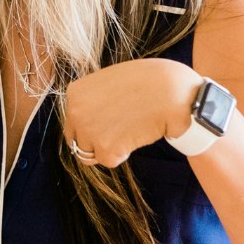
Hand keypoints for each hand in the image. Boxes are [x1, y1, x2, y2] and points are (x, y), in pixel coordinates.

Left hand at [61, 57, 203, 167]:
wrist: (170, 90)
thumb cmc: (148, 82)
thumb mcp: (109, 83)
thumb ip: (95, 100)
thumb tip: (93, 119)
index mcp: (75, 93)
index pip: (73, 121)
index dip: (91, 126)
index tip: (108, 123)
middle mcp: (75, 112)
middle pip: (77, 140)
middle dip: (96, 140)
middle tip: (119, 131)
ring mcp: (88, 130)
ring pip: (91, 153)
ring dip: (109, 148)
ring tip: (129, 130)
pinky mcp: (105, 147)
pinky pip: (109, 160)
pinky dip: (122, 154)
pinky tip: (135, 136)